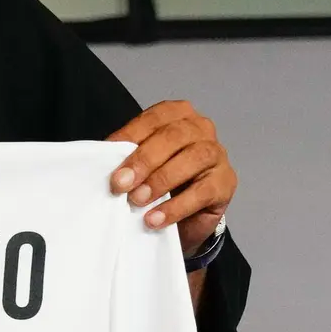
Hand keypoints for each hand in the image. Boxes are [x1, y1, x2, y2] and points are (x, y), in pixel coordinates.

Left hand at [106, 100, 236, 255]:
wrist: (186, 214)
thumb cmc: (160, 177)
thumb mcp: (142, 161)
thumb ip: (128, 153)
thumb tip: (104, 158)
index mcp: (177, 114)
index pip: (153, 119)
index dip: (130, 136)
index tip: (108, 156)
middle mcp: (200, 128)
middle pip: (173, 137)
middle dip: (143, 160)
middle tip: (121, 183)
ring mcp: (217, 154)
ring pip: (191, 160)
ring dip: (160, 181)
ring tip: (137, 200)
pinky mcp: (226, 183)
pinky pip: (202, 192)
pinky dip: (176, 207)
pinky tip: (156, 218)